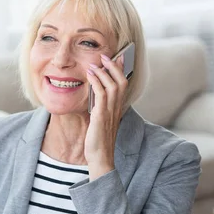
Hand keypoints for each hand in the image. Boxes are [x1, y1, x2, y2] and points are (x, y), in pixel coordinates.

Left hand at [85, 54, 127, 179]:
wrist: (100, 158)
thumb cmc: (98, 141)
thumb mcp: (99, 121)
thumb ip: (99, 108)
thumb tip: (93, 95)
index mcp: (117, 109)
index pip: (123, 85)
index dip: (121, 70)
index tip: (118, 57)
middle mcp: (116, 109)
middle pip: (121, 81)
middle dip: (114, 66)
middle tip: (106, 55)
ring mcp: (110, 112)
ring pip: (113, 85)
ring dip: (104, 72)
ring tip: (96, 62)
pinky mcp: (101, 116)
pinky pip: (101, 95)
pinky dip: (97, 82)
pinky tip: (90, 75)